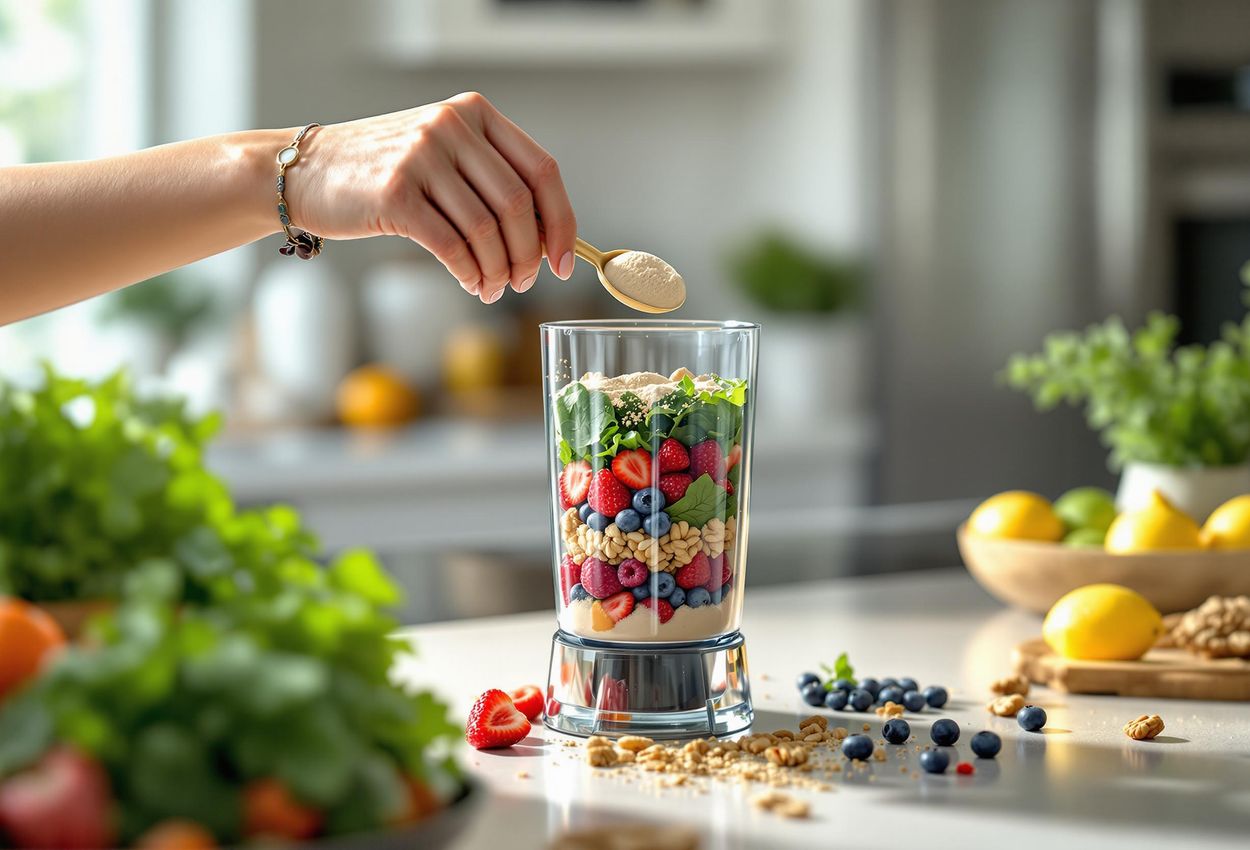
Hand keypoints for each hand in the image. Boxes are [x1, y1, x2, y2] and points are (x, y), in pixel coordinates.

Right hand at [286, 93, 576, 303]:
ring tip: (492, 289)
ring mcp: (422, 157)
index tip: (564, 261)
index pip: (542, 170)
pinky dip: (469, 273)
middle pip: (518, 204)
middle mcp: (451, 127)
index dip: (562, 222)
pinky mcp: (395, 193)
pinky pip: (451, 245)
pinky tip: (470, 283)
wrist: (307, 171)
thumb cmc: (383, 172)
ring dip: (498, 271)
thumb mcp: (443, 154)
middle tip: (523, 282)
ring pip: (486, 230)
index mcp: (474, 113)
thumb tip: (546, 238)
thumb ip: (490, 179)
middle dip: (528, 256)